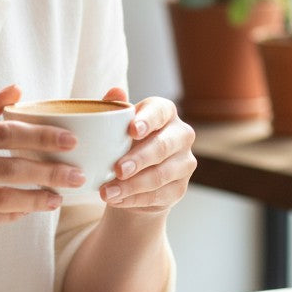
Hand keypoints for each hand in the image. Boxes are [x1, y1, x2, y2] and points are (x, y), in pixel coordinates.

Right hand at [0, 85, 83, 240]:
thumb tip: (17, 90)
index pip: (3, 132)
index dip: (40, 137)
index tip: (70, 140)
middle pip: (8, 168)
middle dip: (49, 171)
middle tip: (78, 173)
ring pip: (0, 199)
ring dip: (35, 199)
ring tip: (60, 198)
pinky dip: (10, 216)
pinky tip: (29, 211)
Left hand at [99, 89, 195, 212]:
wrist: (133, 175)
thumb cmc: (123, 140)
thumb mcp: (116, 124)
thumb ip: (114, 108)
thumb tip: (114, 92)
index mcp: (165, 112)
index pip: (160, 112)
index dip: (147, 120)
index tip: (131, 130)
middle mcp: (181, 134)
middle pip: (162, 146)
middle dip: (139, 159)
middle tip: (117, 169)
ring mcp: (184, 162)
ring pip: (161, 175)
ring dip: (132, 185)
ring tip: (107, 191)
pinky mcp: (180, 187)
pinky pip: (158, 195)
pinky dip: (135, 199)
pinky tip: (117, 200)